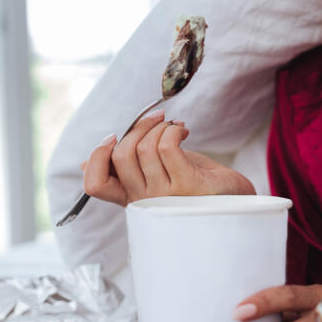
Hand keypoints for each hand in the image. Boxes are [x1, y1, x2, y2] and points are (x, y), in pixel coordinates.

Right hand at [82, 111, 255, 205]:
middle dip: (136, 128)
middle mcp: (145, 201)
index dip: (96, 157)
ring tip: (174, 127)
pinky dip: (173, 131)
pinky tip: (183, 132)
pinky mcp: (189, 185)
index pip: (95, 185)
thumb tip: (85, 163)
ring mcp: (166, 196)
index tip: (112, 137)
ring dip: (159, 126)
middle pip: (119, 156)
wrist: (235, 199)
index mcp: (132, 198)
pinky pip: (167, 147)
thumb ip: (128, 168)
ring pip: (144, 148)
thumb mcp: (157, 175)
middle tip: (156, 119)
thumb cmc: (196, 184)